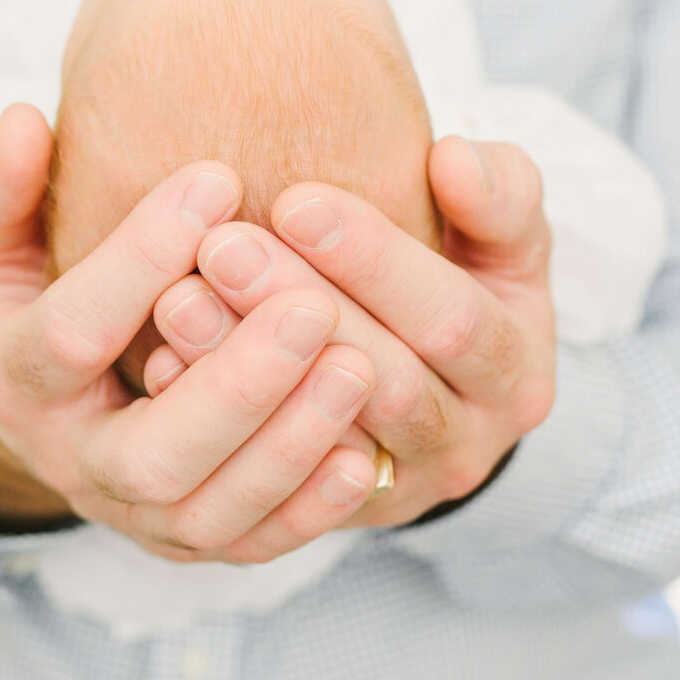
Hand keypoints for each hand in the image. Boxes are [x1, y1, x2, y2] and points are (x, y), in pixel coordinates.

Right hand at [0, 103, 381, 558]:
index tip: (218, 178)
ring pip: (210, 510)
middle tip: (311, 307)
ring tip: (357, 366)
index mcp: (14, 381)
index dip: (138, 260)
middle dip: (235, 386)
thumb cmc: (29, 303)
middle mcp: (73, 464)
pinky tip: (366, 452)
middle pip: (150, 454)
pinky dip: (312, 507)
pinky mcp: (195, 540)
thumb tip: (16, 122)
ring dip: (288, 445)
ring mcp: (136, 515)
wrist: (50, 413)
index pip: (69, 334)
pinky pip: (255, 542)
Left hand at [144, 136, 555, 526]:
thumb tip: (451, 161)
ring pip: (318, 439)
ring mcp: (394, 491)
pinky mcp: (328, 518)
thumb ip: (497, 196)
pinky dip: (219, 429)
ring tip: (178, 299)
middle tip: (220, 246)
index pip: (449, 319)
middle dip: (296, 308)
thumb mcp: (503, 239)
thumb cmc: (463, 285)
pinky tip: (163, 371)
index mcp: (516, 373)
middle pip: (381, 384)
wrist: (442, 389)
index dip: (374, 260)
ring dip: (243, 370)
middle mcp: (465, 447)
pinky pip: (269, 489)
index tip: (296, 200)